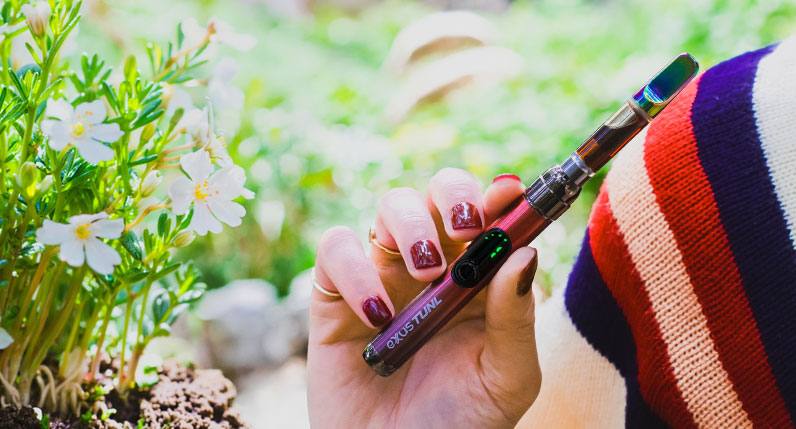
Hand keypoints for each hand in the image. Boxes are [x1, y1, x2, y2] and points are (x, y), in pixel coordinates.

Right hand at [308, 169, 540, 427]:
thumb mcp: (506, 379)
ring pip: (390, 207)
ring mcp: (383, 277)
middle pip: (438, 193)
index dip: (499, 196)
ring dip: (410, 225)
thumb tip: (522, 253)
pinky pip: (337, 249)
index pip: (490, 217)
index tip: (511, 193)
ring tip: (426, 275)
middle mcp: (432, 268)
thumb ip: (516, 319)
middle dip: (453, 196)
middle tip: (465, 230)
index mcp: (478, 281)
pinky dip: (355, 270)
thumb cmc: (460, 424)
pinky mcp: (335, 296)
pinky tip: (376, 316)